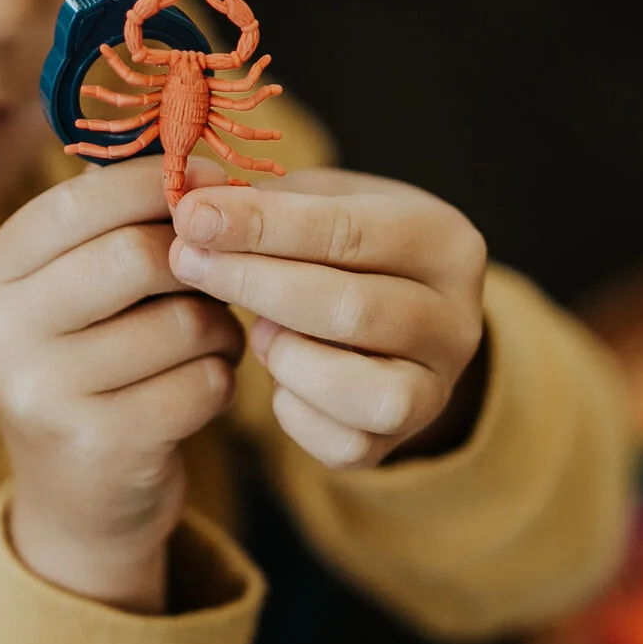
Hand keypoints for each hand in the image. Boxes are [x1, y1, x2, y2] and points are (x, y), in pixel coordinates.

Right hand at [0, 157, 243, 611]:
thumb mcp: (75, 292)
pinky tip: (199, 390)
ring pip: (182, 322)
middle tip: (218, 276)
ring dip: (219, 328)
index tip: (217, 179)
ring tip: (207, 340)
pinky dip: (221, 383)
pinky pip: (202, 385)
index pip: (80, 197)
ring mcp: (42, 392)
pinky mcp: (96, 445)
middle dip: (199, 261)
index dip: (159, 180)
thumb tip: (193, 151)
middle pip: (137, 254)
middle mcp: (1, 331)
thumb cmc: (95, 368)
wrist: (78, 503)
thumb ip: (115, 224)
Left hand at [167, 168, 488, 471]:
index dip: (265, 225)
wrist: (395, 319)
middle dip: (254, 283)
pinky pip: (343, 444)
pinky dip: (293, 408)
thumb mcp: (321, 204)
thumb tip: (192, 198)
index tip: (194, 215)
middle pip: (352, 310)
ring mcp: (436, 389)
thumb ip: (263, 199)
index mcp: (448, 244)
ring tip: (256, 328)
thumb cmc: (346, 250)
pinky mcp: (399, 441)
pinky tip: (278, 372)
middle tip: (185, 261)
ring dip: (288, 356)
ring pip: (365, 391)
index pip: (352, 232)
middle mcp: (457, 322)